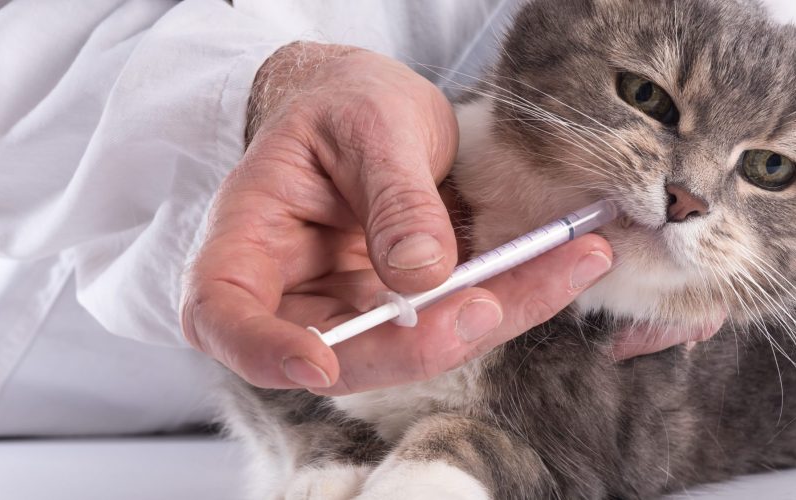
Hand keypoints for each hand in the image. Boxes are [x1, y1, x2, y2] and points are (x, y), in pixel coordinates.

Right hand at [180, 43, 613, 394]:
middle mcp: (292, 290)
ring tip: (569, 262)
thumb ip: (392, 195)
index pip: (224, 314)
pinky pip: (458, 317)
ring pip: (413, 346)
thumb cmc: (343, 103)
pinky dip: (517, 294)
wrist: (366, 104)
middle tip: (488, 305)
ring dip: (494, 317)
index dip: (265, 351)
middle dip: (419, 343)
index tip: (321, 364)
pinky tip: (571, 261)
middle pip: (336, 354)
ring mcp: (350, 308)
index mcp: (246, 238)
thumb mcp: (368, 123)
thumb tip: (422, 276)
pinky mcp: (405, 309)